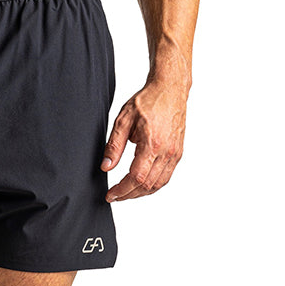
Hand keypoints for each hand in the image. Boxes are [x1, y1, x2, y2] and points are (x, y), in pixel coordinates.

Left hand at [101, 77, 187, 201]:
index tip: (111, 195)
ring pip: (159, 184)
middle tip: (116, 196)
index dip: (122, 190)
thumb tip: (106, 167)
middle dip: (129, 194)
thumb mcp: (123, 120)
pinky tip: (141, 184)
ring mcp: (175, 153)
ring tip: (127, 193)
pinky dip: (153, 185)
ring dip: (141, 193)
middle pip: (147, 185)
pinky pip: (166, 176)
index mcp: (152, 144)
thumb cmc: (148, 100)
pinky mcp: (178, 153)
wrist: (170, 89)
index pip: (136, 177)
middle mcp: (167, 152)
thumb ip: (114, 146)